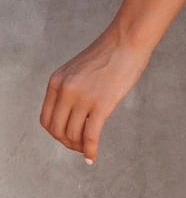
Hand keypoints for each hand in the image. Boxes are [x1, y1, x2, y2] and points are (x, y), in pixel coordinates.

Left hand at [40, 30, 152, 164]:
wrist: (128, 40)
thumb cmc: (110, 52)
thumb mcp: (78, 69)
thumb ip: (71, 88)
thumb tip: (73, 112)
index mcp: (56, 81)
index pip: (46, 119)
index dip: (55, 133)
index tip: (67, 137)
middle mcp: (65, 90)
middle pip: (57, 130)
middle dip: (67, 142)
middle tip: (79, 146)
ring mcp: (82, 98)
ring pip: (73, 135)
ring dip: (79, 147)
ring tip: (87, 149)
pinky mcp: (101, 104)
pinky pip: (91, 136)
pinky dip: (90, 151)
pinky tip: (93, 158)